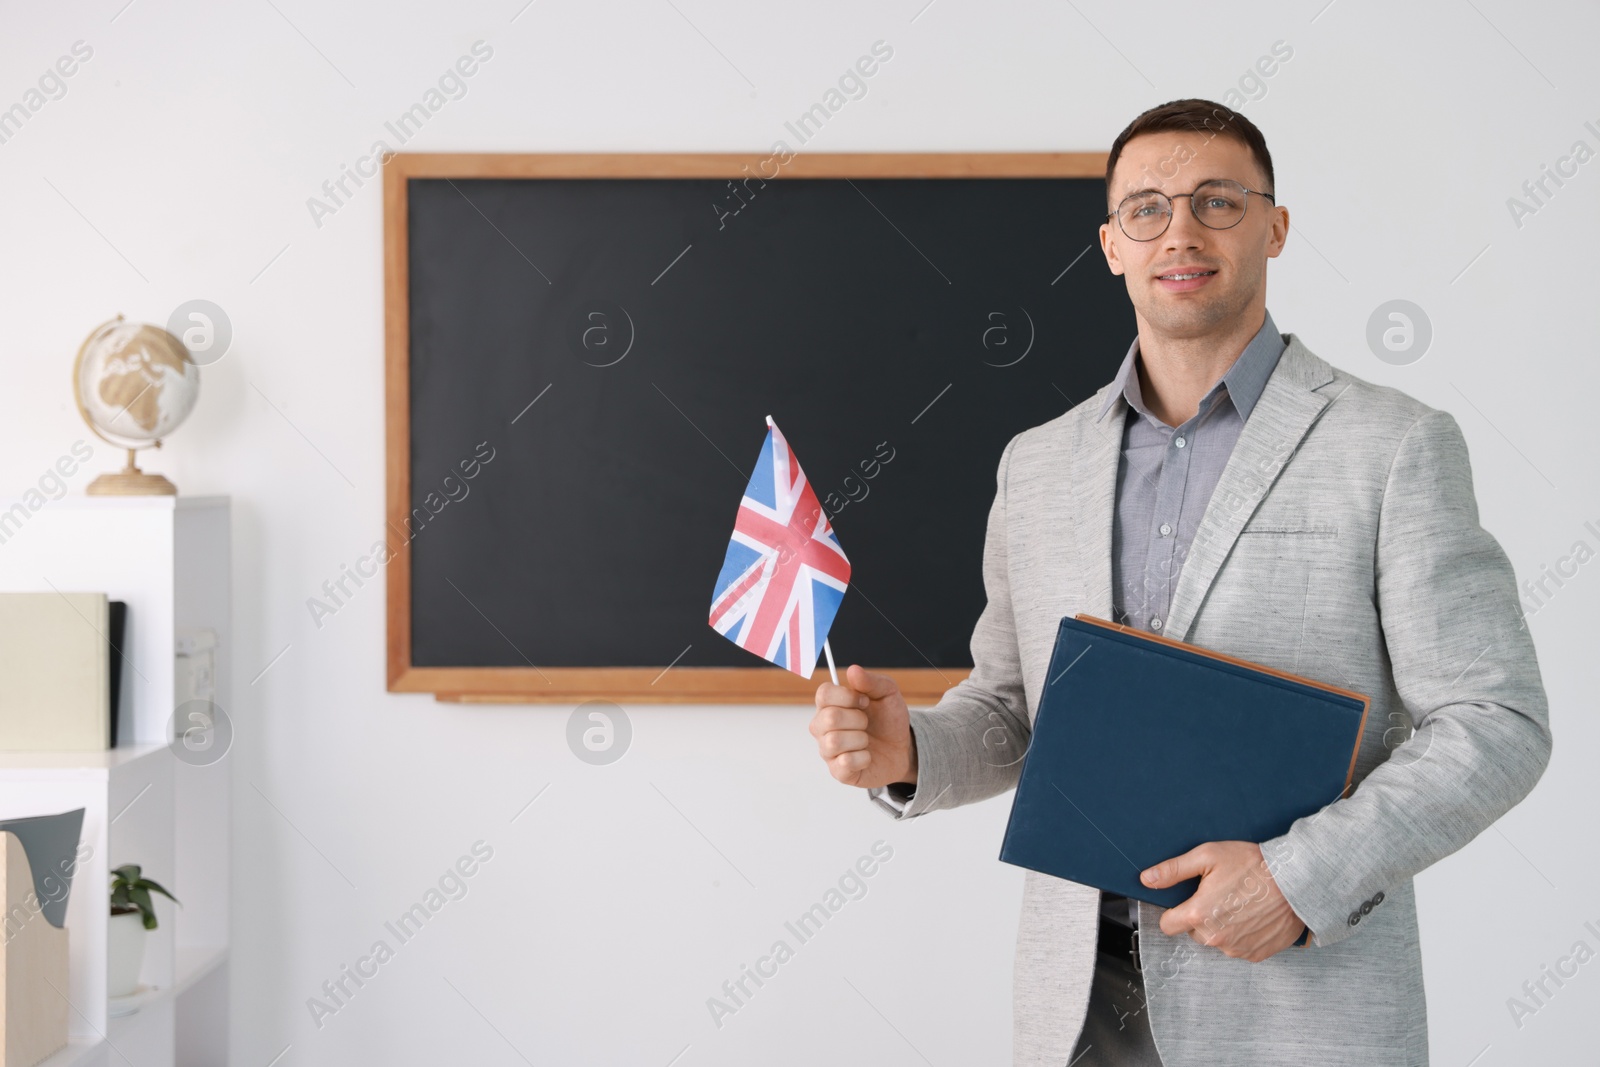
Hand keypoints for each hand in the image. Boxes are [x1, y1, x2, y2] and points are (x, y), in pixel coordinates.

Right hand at [810, 664, 916, 788]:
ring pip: (834, 741)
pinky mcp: (838, 772)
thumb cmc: (889, 720)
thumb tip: (853, 670)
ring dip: (860, 739)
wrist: (903, 748)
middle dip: (858, 719)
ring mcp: (828, 750)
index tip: (865, 701)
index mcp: (830, 704)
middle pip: (829, 717)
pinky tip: (867, 756)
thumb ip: (871, 681)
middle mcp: (823, 727)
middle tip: (867, 723)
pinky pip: (845, 763)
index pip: (823, 693)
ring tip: (867, 740)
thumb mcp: (888, 694)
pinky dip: (863, 757)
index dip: (848, 696)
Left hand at [1141, 841, 1305, 962]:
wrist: (1297, 881)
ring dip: (1222, 926)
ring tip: (1240, 902)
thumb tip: (1147, 879)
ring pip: (1217, 940)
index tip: (1185, 901)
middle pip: (1194, 932)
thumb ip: (1173, 870)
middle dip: (1201, 916)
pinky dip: (1242, 934)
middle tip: (1220, 895)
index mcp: (1199, 915)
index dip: (1173, 911)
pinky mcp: (1256, 954)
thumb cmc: (1253, 865)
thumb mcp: (1208, 856)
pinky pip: (1239, 947)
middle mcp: (1215, 938)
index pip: (1168, 925)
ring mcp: (1237, 949)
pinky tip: (1253, 915)